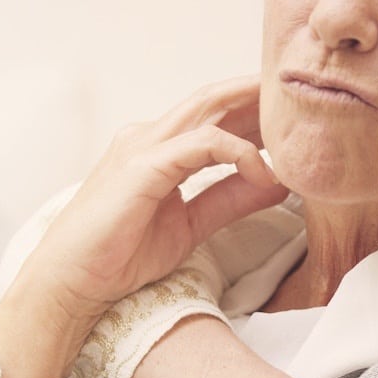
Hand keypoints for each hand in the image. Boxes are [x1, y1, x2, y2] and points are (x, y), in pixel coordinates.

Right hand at [0, 80, 286, 377]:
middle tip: (308, 95)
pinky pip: (201, 145)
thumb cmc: (119, 255)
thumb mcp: (190, 225)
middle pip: (216, 99)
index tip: (297, 117)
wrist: (69, 283)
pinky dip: (238, 152)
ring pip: (210, 109)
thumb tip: (277, 182)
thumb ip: (230, 200)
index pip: (215, 114)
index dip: (256, 110)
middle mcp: (150, 137)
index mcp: (158, 147)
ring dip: (256, 111)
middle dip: (262, 94)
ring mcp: (143, 147)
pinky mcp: (142, 167)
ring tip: (297, 121)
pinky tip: (264, 171)